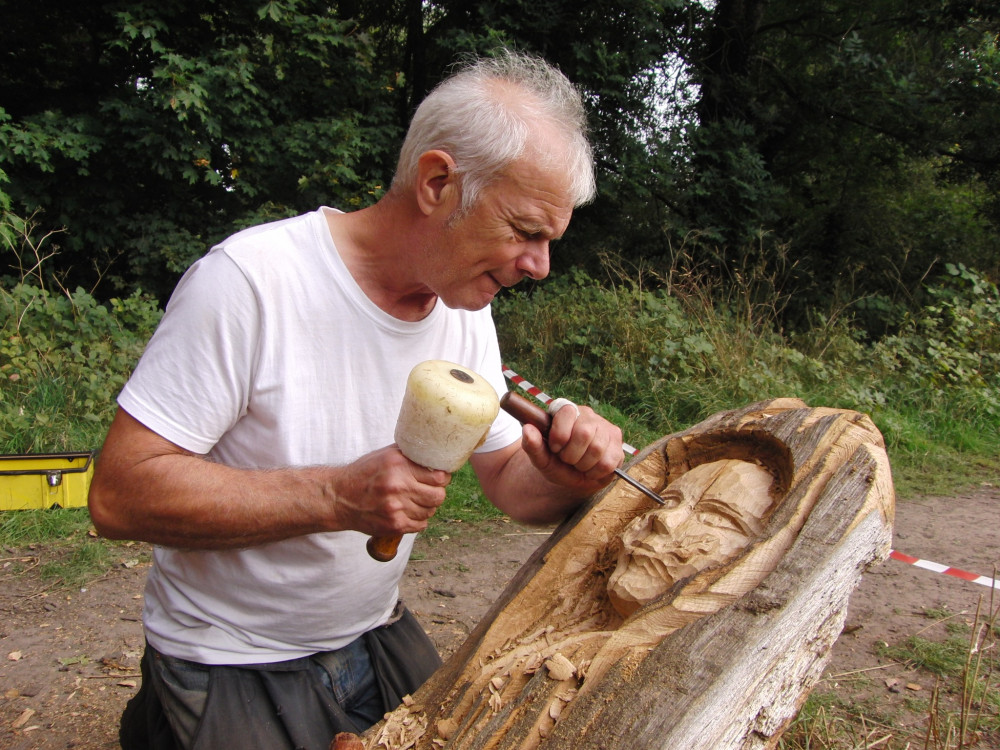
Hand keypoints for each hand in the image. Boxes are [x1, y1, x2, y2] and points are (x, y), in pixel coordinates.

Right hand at [333, 445, 450, 535]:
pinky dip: (418, 520)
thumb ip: (409, 455)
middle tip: (429, 490)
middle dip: (437, 493)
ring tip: (415, 501)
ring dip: (426, 507)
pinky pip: (421, 525)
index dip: (443, 478)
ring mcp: (396, 508)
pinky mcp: (394, 525)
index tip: (439, 478)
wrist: (339, 498)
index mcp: (398, 465)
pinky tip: (408, 512)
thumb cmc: (364, 474)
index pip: (439, 476)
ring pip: (430, 511)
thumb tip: (435, 452)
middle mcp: (398, 486)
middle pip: (438, 496)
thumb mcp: (385, 455)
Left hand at [519, 401, 623, 493]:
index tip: (554, 447)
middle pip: (584, 433)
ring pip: (597, 448)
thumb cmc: (556, 463)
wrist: (574, 477)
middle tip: (567, 460)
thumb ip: (532, 444)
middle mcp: (588, 415)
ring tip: (578, 465)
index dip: (559, 435)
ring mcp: (606, 428)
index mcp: (567, 411)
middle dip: (571, 455)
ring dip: (583, 465)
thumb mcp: (541, 457)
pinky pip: (608, 461)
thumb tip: (527, 429)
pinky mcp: (618, 445)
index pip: (567, 412)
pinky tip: (590, 469)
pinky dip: (595, 472)